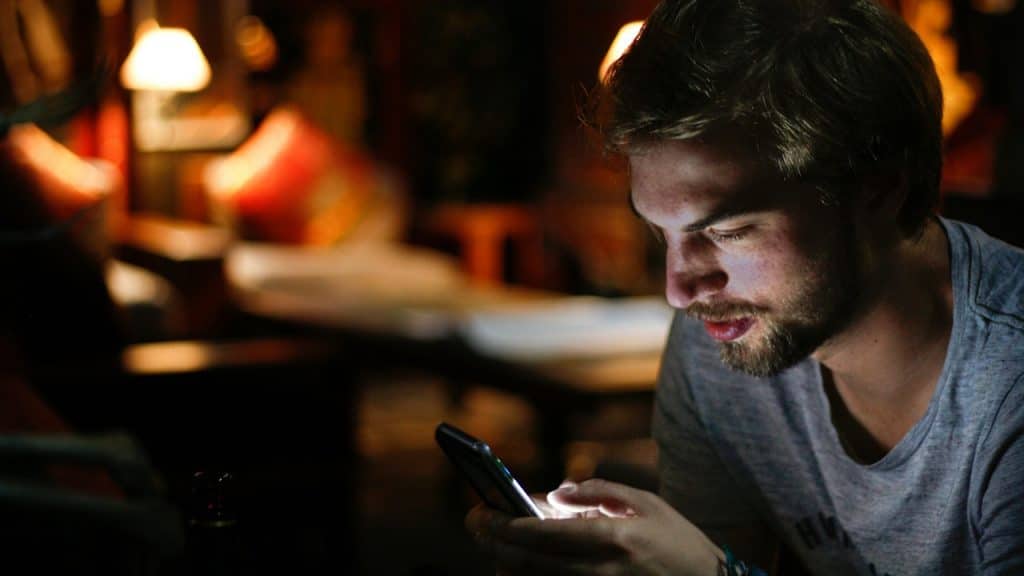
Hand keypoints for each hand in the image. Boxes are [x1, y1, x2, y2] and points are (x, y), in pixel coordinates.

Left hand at [465, 478, 723, 575]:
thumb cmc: (678, 542)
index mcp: (615, 536)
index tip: (487, 515)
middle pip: (534, 561)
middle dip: (498, 543)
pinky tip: (519, 567)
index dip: (512, 525)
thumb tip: (558, 494)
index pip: (549, 533)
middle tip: (477, 528)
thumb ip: (600, 493)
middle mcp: (603, 569)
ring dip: (509, 565)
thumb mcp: (646, 504)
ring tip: (493, 548)